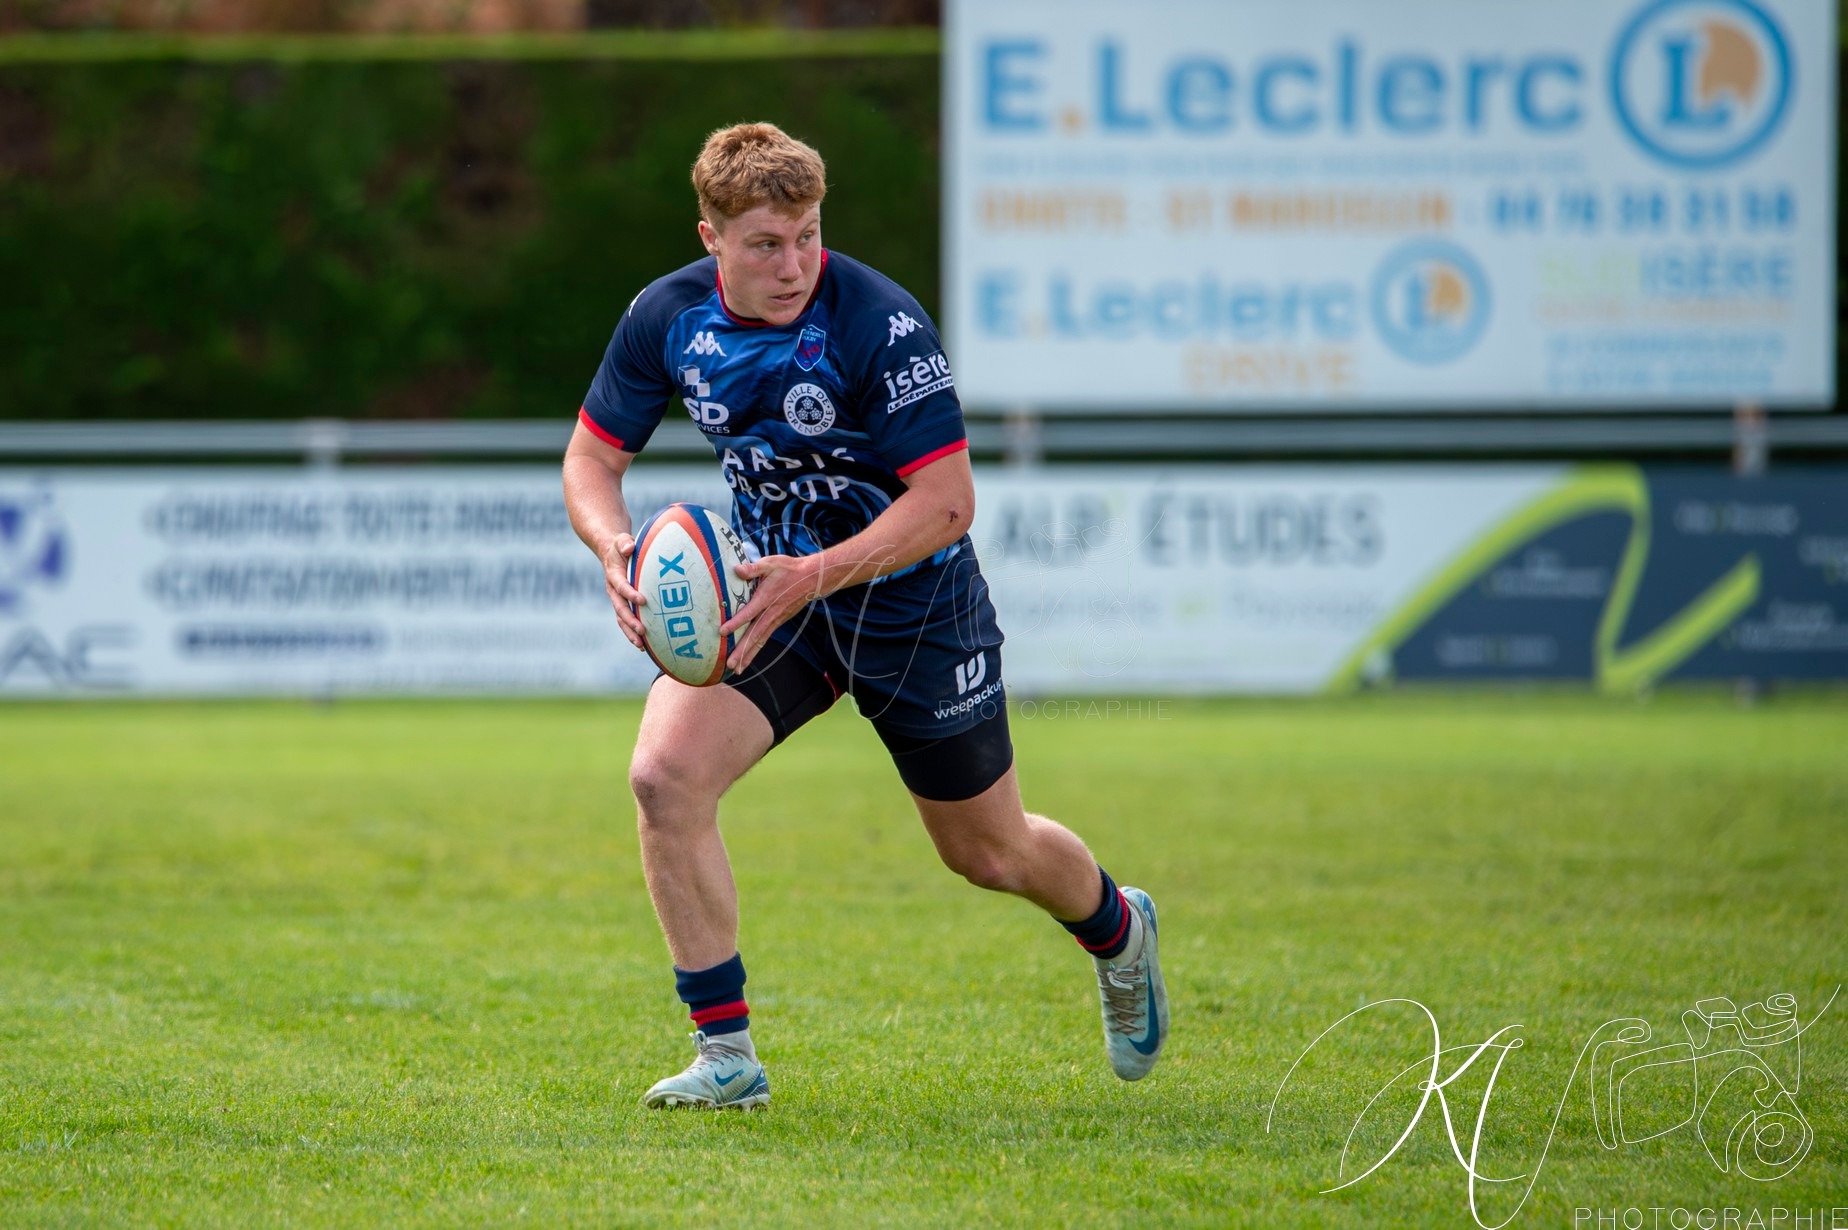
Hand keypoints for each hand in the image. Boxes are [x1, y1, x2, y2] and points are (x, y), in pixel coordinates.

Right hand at [600, 532, 645, 649]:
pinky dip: (632, 633)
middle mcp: (613, 590)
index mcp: (614, 575)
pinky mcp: (621, 605)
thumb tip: (629, 548)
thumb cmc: (621, 546)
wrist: (610, 553)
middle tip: (642, 630)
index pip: (621, 586)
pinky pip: (625, 621)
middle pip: (620, 608)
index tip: (643, 601)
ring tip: (641, 645)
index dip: (630, 594)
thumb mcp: (622, 540)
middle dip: (630, 620)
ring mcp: (616, 599)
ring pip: (621, 619)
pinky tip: (644, 646)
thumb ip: (625, 543)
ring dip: (630, 632)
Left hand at [721, 553, 822, 672]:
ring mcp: (775, 620)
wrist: (811, 579)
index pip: (749, 613)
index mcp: (766, 599)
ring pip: (760, 641)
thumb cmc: (789, 569)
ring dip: (748, 655)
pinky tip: (747, 659)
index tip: (723, 631)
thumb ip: (753, 568)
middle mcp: (771, 613)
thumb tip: (737, 569)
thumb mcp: (771, 563)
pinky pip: (764, 638)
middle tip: (730, 664)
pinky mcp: (778, 622)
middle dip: (742, 651)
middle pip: (754, 635)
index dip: (736, 623)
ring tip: (737, 669)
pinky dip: (755, 650)